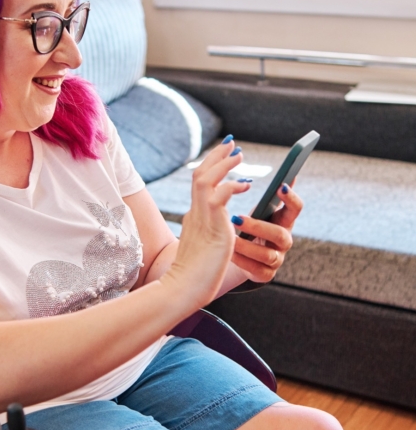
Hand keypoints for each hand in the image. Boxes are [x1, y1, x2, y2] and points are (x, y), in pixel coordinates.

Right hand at [162, 138, 250, 305]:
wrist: (184, 286)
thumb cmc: (194, 273)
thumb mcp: (203, 244)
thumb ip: (209, 230)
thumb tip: (223, 222)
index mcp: (194, 216)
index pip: (199, 182)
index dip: (210, 165)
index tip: (223, 153)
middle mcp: (195, 212)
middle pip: (201, 174)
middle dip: (217, 156)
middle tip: (232, 143)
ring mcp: (201, 217)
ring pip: (207, 179)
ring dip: (223, 164)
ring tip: (239, 155)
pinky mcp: (212, 225)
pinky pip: (220, 196)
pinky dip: (232, 186)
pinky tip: (246, 185)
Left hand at [230, 182, 302, 282]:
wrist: (244, 256)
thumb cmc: (253, 227)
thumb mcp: (261, 211)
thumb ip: (272, 197)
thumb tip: (288, 172)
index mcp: (284, 221)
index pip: (295, 208)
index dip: (290, 198)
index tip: (279, 186)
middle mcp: (284, 241)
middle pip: (280, 235)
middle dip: (258, 227)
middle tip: (236, 218)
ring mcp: (277, 259)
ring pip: (267, 255)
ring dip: (246, 246)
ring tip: (229, 239)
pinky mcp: (265, 274)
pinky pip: (255, 269)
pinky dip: (240, 260)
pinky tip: (227, 252)